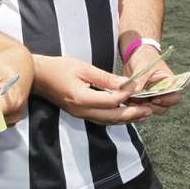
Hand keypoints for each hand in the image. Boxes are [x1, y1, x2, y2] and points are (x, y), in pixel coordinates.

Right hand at [33, 55, 155, 124]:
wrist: (39, 77)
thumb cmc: (59, 68)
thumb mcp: (83, 67)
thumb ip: (105, 78)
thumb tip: (126, 83)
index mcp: (81, 98)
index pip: (111, 100)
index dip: (127, 95)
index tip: (140, 88)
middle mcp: (81, 110)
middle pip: (112, 116)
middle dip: (133, 113)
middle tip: (150, 109)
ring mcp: (80, 114)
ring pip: (108, 121)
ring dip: (127, 118)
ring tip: (144, 113)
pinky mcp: (81, 114)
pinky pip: (102, 119)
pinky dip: (116, 117)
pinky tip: (126, 113)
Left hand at [123, 48, 182, 114]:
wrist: (135, 56)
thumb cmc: (145, 58)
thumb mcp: (144, 66)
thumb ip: (141, 79)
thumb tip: (136, 92)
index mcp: (170, 83)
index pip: (175, 97)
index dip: (167, 101)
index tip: (154, 99)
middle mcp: (163, 93)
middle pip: (162, 107)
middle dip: (150, 106)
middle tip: (139, 101)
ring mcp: (153, 97)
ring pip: (150, 109)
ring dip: (140, 107)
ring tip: (131, 99)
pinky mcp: (143, 99)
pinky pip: (140, 107)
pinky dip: (134, 106)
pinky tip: (127, 100)